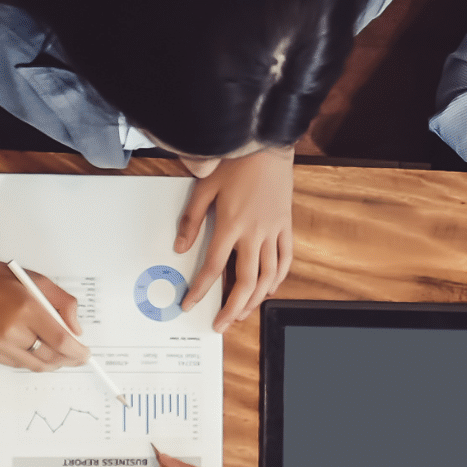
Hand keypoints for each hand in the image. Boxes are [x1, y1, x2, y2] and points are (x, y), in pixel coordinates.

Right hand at [0, 258, 91, 372]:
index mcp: (27, 308)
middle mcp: (11, 330)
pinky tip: (35, 351)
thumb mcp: (38, 281)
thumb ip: (63, 303)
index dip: (78, 352)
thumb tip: (76, 330)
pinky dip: (31, 361)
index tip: (86, 353)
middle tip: (76, 357)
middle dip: (68, 360)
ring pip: (34, 365)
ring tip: (59, 356)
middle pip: (50, 358)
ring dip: (51, 363)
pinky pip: (17, 364)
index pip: (61, 341)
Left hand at [177, 148, 295, 330]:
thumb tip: (180, 247)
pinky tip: (269, 289)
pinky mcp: (285, 226)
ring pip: (268, 276)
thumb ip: (192, 220)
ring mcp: (273, 231)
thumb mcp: (204, 187)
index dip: (200, 290)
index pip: (213, 267)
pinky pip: (285, 259)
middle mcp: (254, 233)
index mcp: (231, 224)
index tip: (190, 304)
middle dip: (231, 307)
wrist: (266, 143)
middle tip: (220, 324)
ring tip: (242, 313)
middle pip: (245, 281)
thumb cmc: (235, 161)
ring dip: (255, 300)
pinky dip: (278, 278)